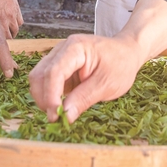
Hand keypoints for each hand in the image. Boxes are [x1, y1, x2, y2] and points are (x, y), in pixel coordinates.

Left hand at [0, 0, 22, 38]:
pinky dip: (17, 23)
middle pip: (9, 37)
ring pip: (15, 30)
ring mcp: (12, 15)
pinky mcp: (17, 9)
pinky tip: (12, 23)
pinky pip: (20, 21)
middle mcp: (4, 20)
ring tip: (8, 32)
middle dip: (6, 40)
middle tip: (2, 40)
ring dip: (12, 32)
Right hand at [29, 0, 166, 122]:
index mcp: (75, 48)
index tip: (54, 115)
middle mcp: (62, 50)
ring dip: (44, 97)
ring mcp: (59, 57)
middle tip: (56, 117)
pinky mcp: (60, 67)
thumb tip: (65, 115)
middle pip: (40, 74)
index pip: (54, 72)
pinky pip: (47, 81)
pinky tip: (62, 105)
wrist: (127, 52)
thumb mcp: (107, 84)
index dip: (51, 95)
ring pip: (39, 78)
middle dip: (44, 97)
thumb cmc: (120, 64)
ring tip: (59, 112)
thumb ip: (84, 98)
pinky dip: (50, 95)